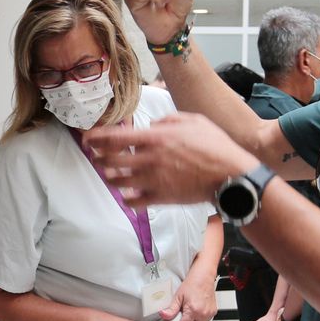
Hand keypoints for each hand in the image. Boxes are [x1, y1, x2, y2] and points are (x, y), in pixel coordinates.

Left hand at [84, 112, 256, 206]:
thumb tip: (153, 125)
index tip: (88, 138)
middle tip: (96, 156)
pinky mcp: (161, 198)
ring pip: (119, 181)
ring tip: (109, 174)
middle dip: (100, 157)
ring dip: (110, 177)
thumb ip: (168, 119)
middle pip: (112, 160)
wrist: (230, 176)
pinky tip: (127, 194)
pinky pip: (135, 201)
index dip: (97, 138)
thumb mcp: (193, 121)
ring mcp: (154, 180)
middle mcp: (150, 159)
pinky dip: (127, 198)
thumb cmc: (216, 146)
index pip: (116, 137)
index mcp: (157, 138)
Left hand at [161, 275, 216, 320]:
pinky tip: (194, 314)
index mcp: (193, 310)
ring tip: (186, 316)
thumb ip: (171, 309)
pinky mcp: (213, 313)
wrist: (204, 276)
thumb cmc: (192, 283)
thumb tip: (163, 316)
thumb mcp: (178, 296)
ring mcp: (209, 314)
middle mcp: (203, 314)